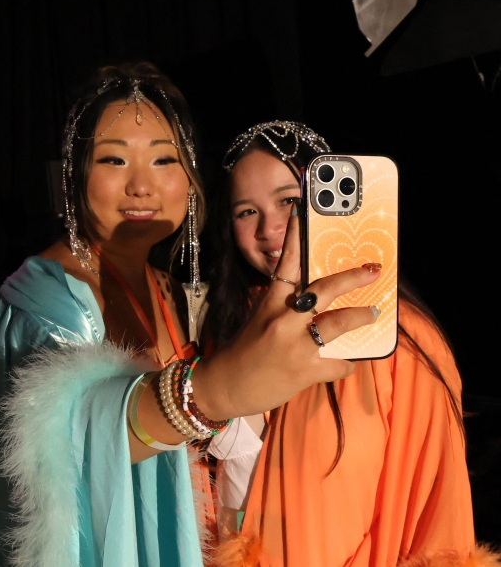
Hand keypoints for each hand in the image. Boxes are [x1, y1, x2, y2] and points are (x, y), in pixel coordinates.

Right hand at [192, 204, 381, 420]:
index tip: (305, 212)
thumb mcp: (261, 321)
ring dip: (361, 316)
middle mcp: (281, 319)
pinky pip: (338, 363)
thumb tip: (321, 303)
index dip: (296, 238)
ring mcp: (293, 344)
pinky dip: (346, 363)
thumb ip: (287, 309)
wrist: (224, 386)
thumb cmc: (245, 352)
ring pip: (337, 323)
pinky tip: (347, 362)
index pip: (285, 264)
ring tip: (374, 313)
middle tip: (373, 270)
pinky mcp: (304, 370)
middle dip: (352, 278)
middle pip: (322, 290)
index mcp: (269, 303)